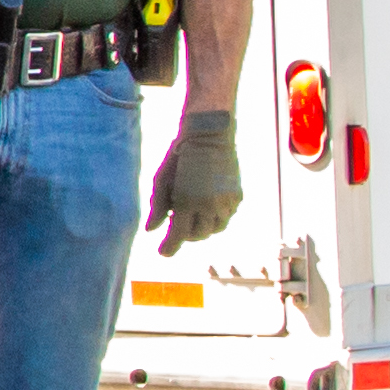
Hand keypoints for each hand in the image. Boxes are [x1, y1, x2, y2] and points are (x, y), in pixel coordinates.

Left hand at [147, 108, 240, 252]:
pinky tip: (207, 205)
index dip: (170, 246)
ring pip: (215, 229)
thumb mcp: (161, 180)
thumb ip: (158, 207)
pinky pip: (227, 216)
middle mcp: (210, 206)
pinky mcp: (238, 197)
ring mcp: (227, 202)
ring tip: (192, 215)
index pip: (179, 235)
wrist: (209, 136)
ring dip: (202, 227)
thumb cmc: (178, 157)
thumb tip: (151, 230)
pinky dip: (216, 217)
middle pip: (198, 235)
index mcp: (188, 202)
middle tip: (177, 226)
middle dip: (186, 235)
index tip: (162, 253)